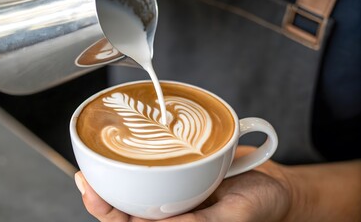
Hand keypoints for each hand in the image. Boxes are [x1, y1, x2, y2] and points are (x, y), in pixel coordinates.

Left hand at [74, 146, 291, 221]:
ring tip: (92, 163)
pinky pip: (157, 164)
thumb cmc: (257, 208)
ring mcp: (174, 188)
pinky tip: (127, 146)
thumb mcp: (229, 220)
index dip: (106, 211)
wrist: (276, 187)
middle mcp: (169, 209)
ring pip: (136, 186)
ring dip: (113, 175)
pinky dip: (139, 156)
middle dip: (101, 195)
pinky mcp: (184, 169)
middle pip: (126, 206)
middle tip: (84, 176)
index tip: (90, 192)